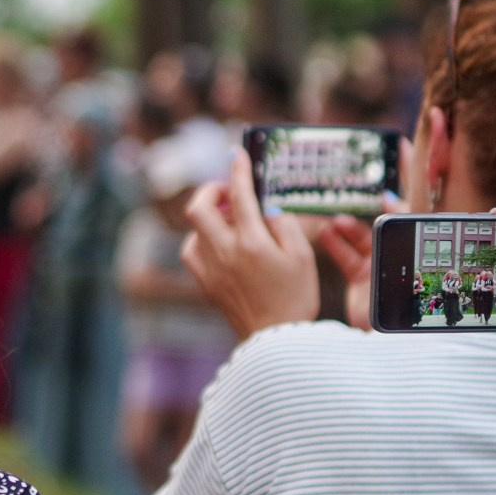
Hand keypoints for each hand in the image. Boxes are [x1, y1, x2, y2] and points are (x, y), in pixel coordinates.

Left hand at [180, 151, 320, 339]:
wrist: (277, 341)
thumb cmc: (296, 298)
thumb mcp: (302, 256)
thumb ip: (283, 224)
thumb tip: (266, 206)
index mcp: (251, 242)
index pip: (238, 194)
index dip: (237, 169)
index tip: (236, 153)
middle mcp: (224, 253)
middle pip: (197, 207)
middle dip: (210, 190)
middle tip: (228, 192)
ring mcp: (210, 269)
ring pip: (194, 230)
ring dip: (209, 217)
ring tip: (232, 221)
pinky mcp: (205, 283)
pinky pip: (192, 251)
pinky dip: (203, 240)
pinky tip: (222, 244)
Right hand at [315, 192, 406, 331]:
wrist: (387, 338)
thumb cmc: (407, 302)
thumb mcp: (411, 256)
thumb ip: (407, 224)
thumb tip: (405, 198)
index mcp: (417, 250)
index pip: (414, 218)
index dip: (404, 200)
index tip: (390, 188)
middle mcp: (401, 256)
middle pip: (387, 227)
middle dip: (375, 213)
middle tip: (363, 200)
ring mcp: (381, 268)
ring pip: (365, 240)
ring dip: (350, 228)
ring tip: (337, 221)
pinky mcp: (362, 280)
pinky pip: (348, 256)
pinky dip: (336, 244)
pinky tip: (326, 234)